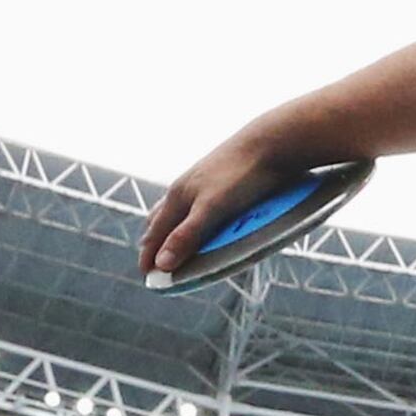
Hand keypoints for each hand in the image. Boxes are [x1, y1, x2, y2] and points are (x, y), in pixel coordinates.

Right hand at [139, 122, 310, 280]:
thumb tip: (161, 264)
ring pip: (178, 208)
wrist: (270, 141)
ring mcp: (202, 181)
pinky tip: (201, 216)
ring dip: (170, 227)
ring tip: (168, 239)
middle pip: (161, 218)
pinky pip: (198, 202)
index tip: (145, 274)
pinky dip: (191, 216)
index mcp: (178, 195)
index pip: (156, 231)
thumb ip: (187, 236)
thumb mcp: (212, 208)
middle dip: (154, 241)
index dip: (149, 253)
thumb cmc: (241, 175)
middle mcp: (185, 187)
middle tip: (151, 261)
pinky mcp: (221, 179)